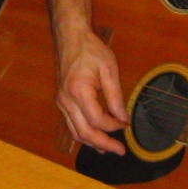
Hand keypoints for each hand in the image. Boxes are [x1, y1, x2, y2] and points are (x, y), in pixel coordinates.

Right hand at [52, 23, 127, 153]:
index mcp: (78, 91)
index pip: (97, 120)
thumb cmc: (90, 50)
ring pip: (75, 132)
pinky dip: (84, 134)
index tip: (126, 124)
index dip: (114, 126)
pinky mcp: (61, 102)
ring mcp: (61, 102)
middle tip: (120, 150)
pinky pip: (71, 125)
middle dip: (103, 144)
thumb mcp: (109, 69)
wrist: (70, 38)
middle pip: (84, 133)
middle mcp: (66, 100)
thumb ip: (116, 96)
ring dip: (93, 143)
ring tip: (109, 148)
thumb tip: (123, 118)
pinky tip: (96, 137)